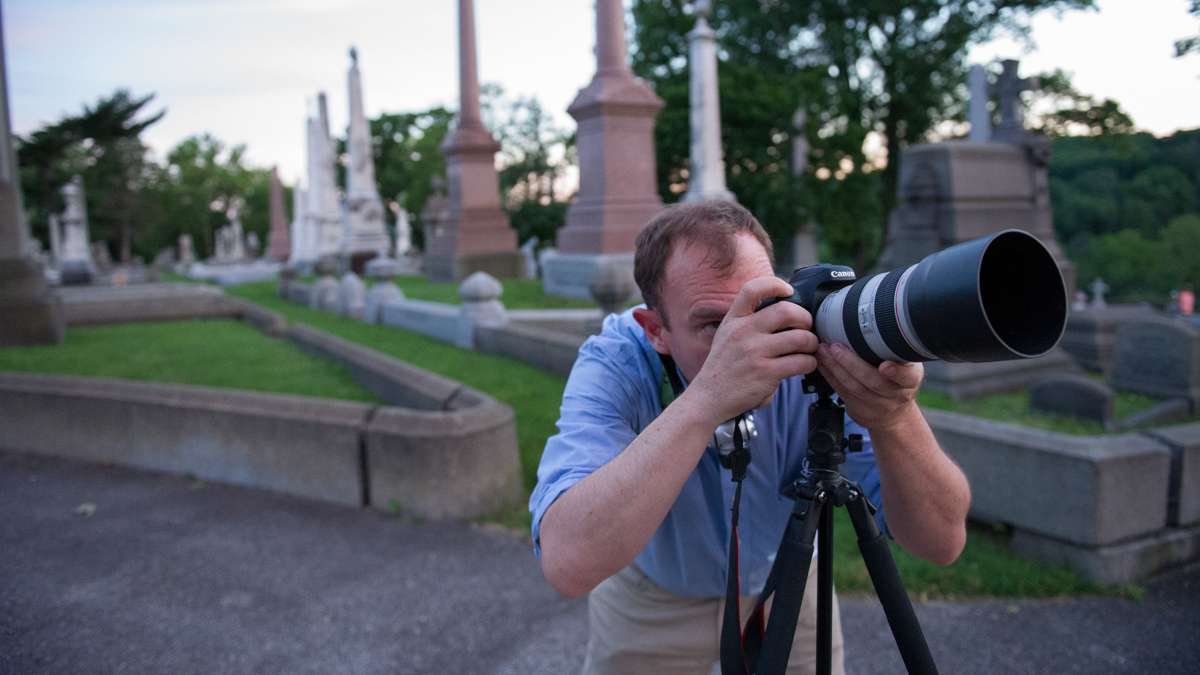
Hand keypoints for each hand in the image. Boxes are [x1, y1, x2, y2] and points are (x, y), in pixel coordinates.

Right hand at [688, 277, 818, 423]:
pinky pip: (801, 361)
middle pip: (787, 310)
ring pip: (800, 337)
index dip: (775, 284)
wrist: (708, 397)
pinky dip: (809, 363)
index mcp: (733, 320)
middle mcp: (743, 332)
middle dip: (805, 318)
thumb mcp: (727, 336)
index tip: (788, 290)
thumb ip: (748, 322)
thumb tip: (785, 311)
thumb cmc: (724, 367)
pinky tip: (804, 365)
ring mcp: (755, 352)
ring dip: (811, 343)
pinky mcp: (766, 373)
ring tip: (808, 349)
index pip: (752, 289)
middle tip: (807, 328)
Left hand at [816, 342, 922, 432]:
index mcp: (910, 380)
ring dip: (835, 368)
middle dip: (851, 363)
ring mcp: (877, 406)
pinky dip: (830, 376)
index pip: (907, 377)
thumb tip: (880, 318)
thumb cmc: (898, 379)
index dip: (896, 372)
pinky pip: (841, 392)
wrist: (894, 414)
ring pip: (853, 388)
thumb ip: (897, 348)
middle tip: (835, 346)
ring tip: (823, 351)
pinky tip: (822, 363)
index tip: (885, 366)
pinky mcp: (859, 410)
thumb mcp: (907, 363)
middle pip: (873, 381)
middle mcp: (896, 395)